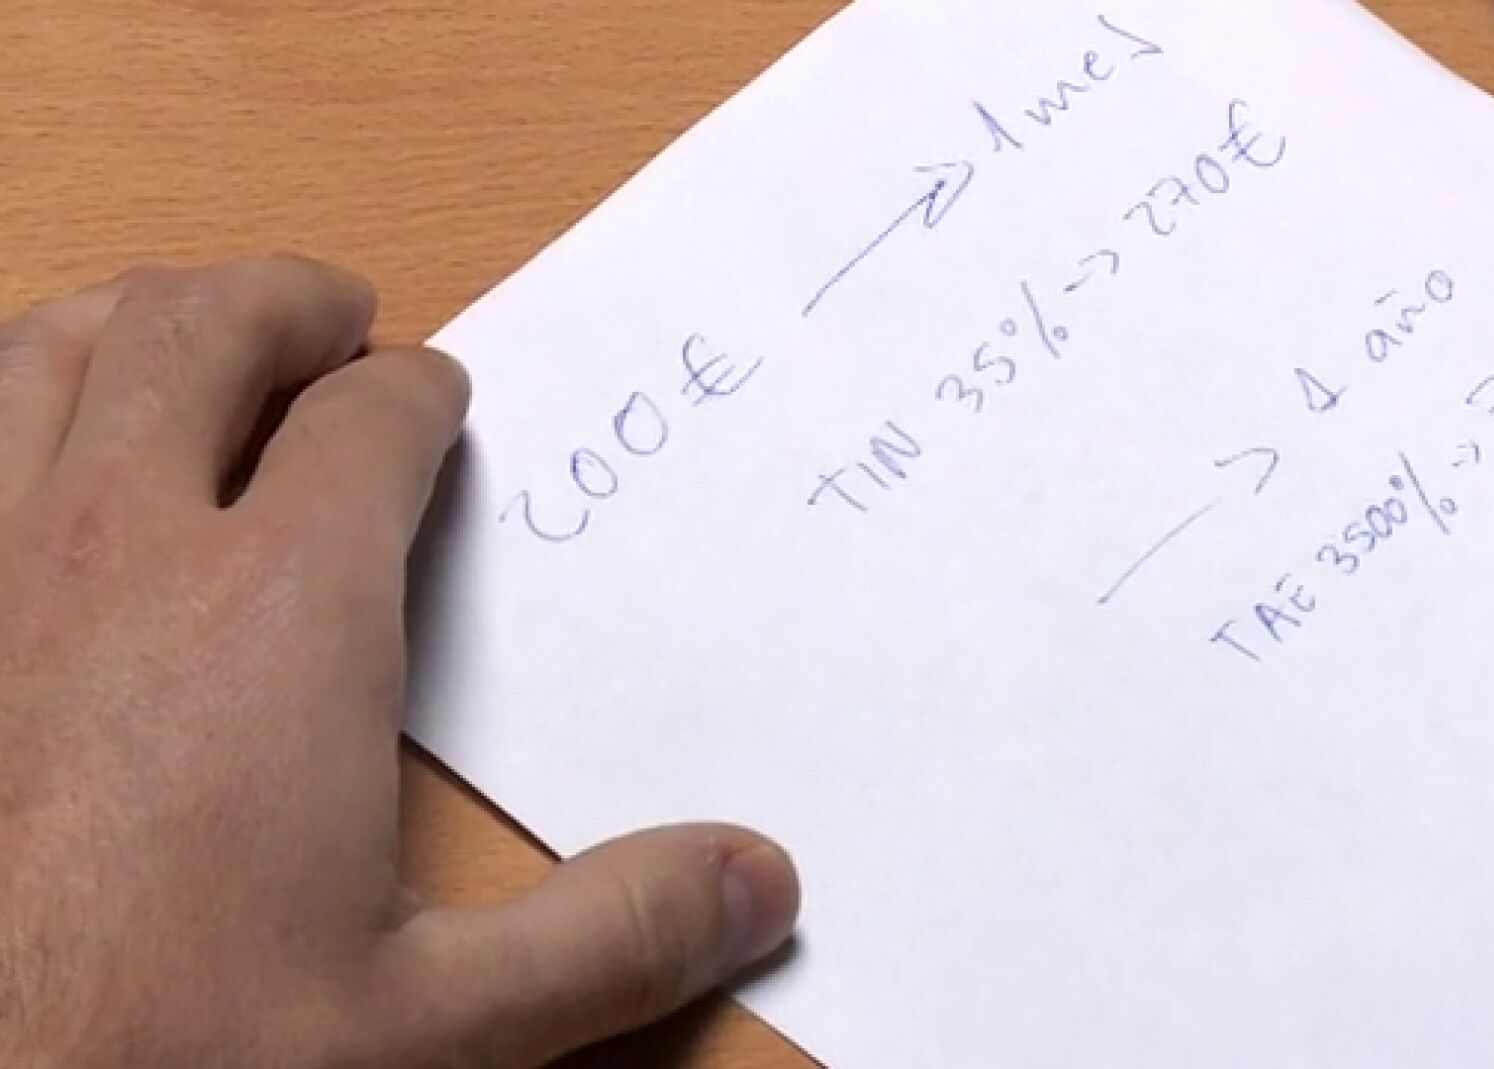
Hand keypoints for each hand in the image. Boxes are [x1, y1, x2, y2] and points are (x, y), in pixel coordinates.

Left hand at [0, 258, 799, 1067]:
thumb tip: (757, 881)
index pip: (365, 428)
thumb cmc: (161, 1054)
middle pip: (198, 332)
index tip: (438, 400)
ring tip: (183, 336)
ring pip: (47, 357)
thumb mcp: (428, 1031)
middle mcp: (117, 559)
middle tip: (332, 312)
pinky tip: (38, 456)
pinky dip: (11, 404)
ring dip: (133, 319)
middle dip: (280, 300)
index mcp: (278, 619)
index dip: (418, 394)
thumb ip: (608, 937)